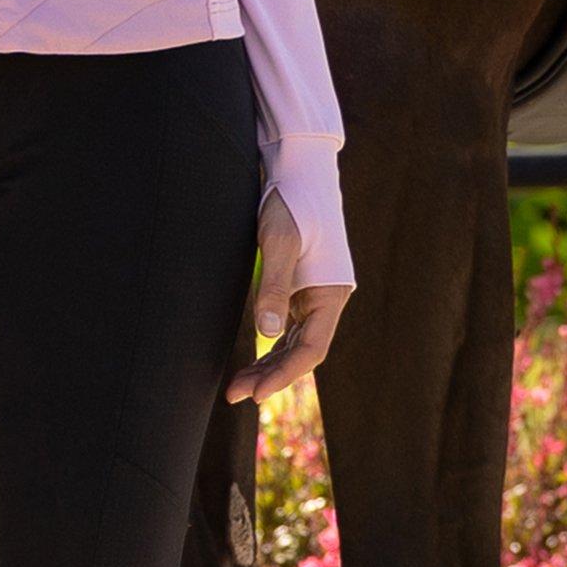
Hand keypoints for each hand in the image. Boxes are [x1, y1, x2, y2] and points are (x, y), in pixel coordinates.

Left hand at [228, 193, 346, 403]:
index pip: (311, 348)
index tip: (256, 393)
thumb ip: (274, 285)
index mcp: (331, 293)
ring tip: (237, 385)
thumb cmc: (291, 202)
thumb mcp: (279, 242)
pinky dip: (270, 347)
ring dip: (268, 365)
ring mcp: (313, 296)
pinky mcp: (300, 289)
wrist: (298, 172)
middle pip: (302, 352)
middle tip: (235, 394)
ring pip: (294, 344)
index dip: (284, 373)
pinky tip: (252, 360)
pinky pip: (288, 329)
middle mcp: (326, 300)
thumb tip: (267, 333)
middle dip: (271, 375)